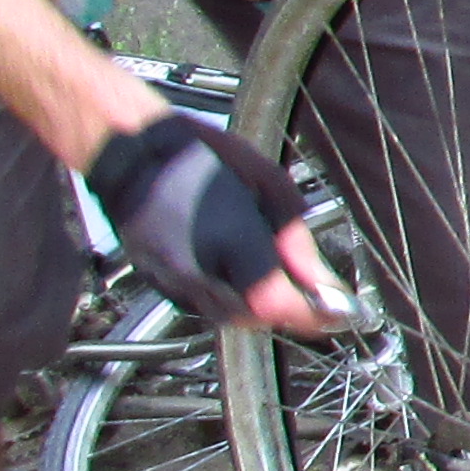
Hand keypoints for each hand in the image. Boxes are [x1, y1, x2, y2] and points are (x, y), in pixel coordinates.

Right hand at [86, 112, 339, 332]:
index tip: (338, 311)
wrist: (132, 153)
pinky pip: (206, 307)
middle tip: (311, 289)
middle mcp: (199, 274)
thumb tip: (320, 279)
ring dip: (260, 303)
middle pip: (258, 317)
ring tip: (273, 272)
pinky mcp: (160, 287)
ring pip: (232, 316)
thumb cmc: (201, 158)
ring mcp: (174, 285)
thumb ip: (295, 238)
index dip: (312, 315)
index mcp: (230, 243)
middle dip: (289, 308)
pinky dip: (231, 297)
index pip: (277, 305)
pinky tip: (236, 268)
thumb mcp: (267, 184)